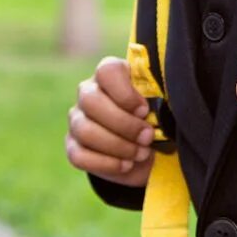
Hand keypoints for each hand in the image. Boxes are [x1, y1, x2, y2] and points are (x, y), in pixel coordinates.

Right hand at [65, 55, 156, 187]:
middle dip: (124, 124)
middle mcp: (89, 92)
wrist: (148, 150)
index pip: (107, 71)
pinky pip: (79, 156)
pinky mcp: (73, 146)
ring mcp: (77, 119)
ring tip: (141, 153)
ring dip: (118, 146)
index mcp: (112, 74)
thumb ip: (160, 101)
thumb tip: (154, 111)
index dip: (125, 93)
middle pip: (91, 101)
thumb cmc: (157, 120)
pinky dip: (107, 164)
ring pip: (85, 130)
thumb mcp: (163, 107)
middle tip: (148, 137)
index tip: (145, 111)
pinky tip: (126, 165)